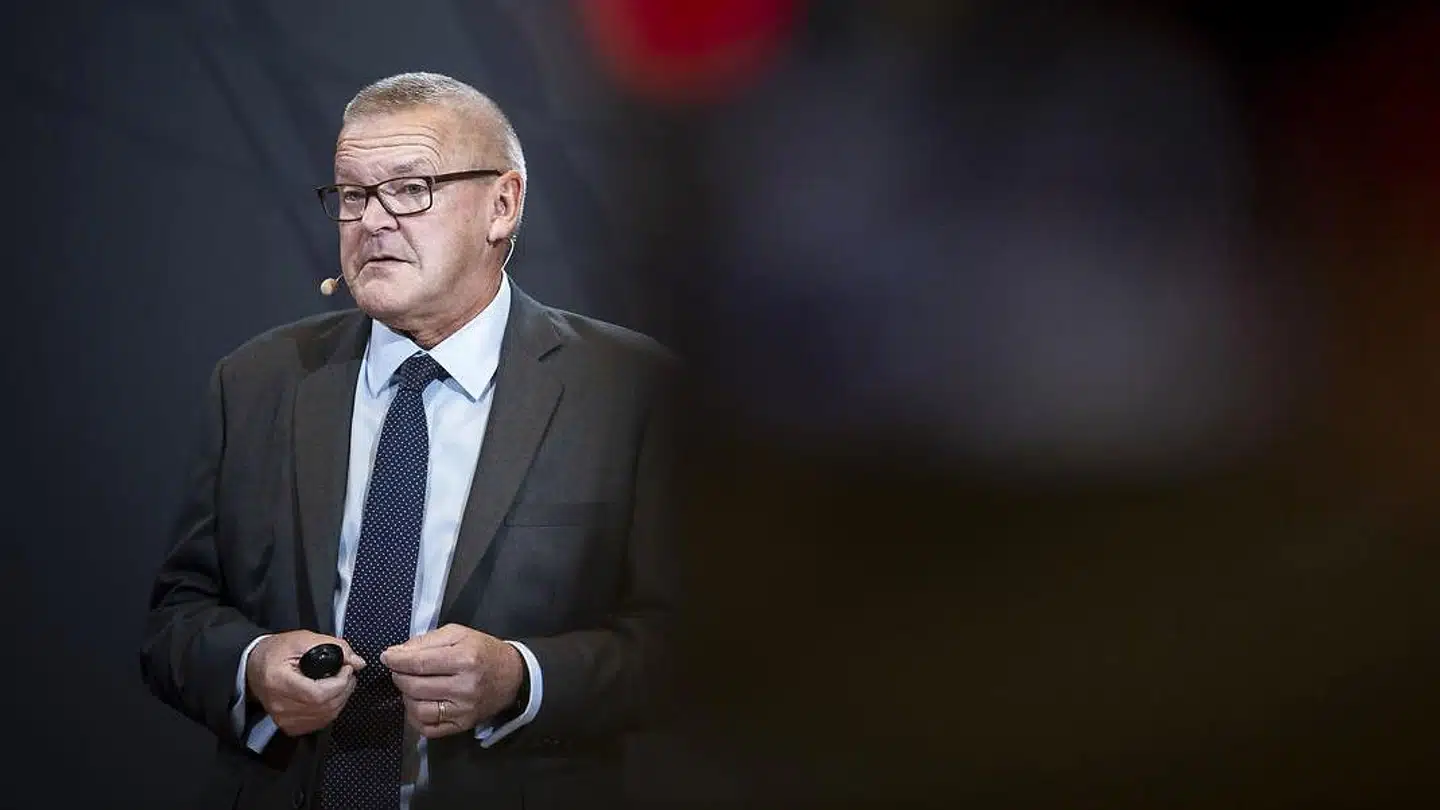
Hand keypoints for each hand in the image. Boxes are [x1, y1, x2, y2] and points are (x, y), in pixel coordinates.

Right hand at [246, 630, 364, 736]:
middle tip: (348, 673)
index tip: (347, 669)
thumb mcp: (302, 639)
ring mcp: (283, 719)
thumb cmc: (275, 652)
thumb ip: (333, 646)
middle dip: (344, 689)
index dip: (339, 683)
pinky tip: (332, 696)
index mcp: (279, 682)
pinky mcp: (289, 726)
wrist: (253, 667)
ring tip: (342, 682)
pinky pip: (319, 723)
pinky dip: (331, 709)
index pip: (317, 694)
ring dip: (341, 699)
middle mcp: (279, 705)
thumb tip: (357, 662)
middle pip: (324, 707)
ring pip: (325, 717)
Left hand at [381, 623, 523, 738]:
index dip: (397, 661)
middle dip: (399, 677)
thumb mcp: (459, 634)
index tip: (386, 657)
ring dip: (406, 697)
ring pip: (418, 709)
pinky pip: (428, 728)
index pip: (419, 663)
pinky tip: (418, 703)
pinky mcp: (462, 726)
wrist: (513, 677)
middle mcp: (464, 687)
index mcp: (464, 659)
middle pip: (415, 687)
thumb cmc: (483, 651)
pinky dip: (415, 717)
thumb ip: (426, 641)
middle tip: (399, 670)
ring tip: (410, 686)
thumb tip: (396, 653)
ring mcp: (463, 710)